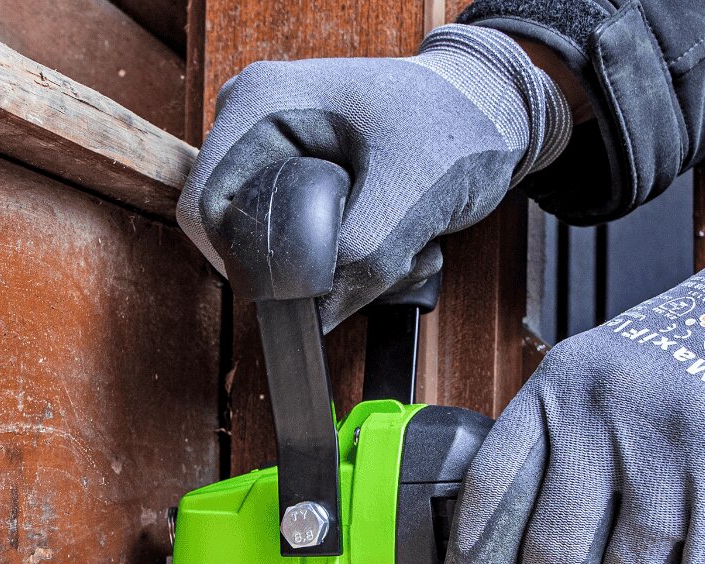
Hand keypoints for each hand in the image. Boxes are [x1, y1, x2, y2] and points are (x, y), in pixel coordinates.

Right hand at [178, 25, 569, 328]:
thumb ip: (360, 257)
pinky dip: (343, 256)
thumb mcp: (412, 193)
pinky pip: (298, 237)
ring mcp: (275, 147)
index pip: (206, 208)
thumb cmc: (461, 121)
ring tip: (391, 244)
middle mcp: (255, 122)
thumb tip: (315, 317)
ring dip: (330, 266)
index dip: (241, 264)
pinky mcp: (298, 173)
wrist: (498, 108)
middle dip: (298, 267)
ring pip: (270, 242)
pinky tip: (387, 239)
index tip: (301, 288)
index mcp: (261, 106)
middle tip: (366, 261)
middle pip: (235, 230)